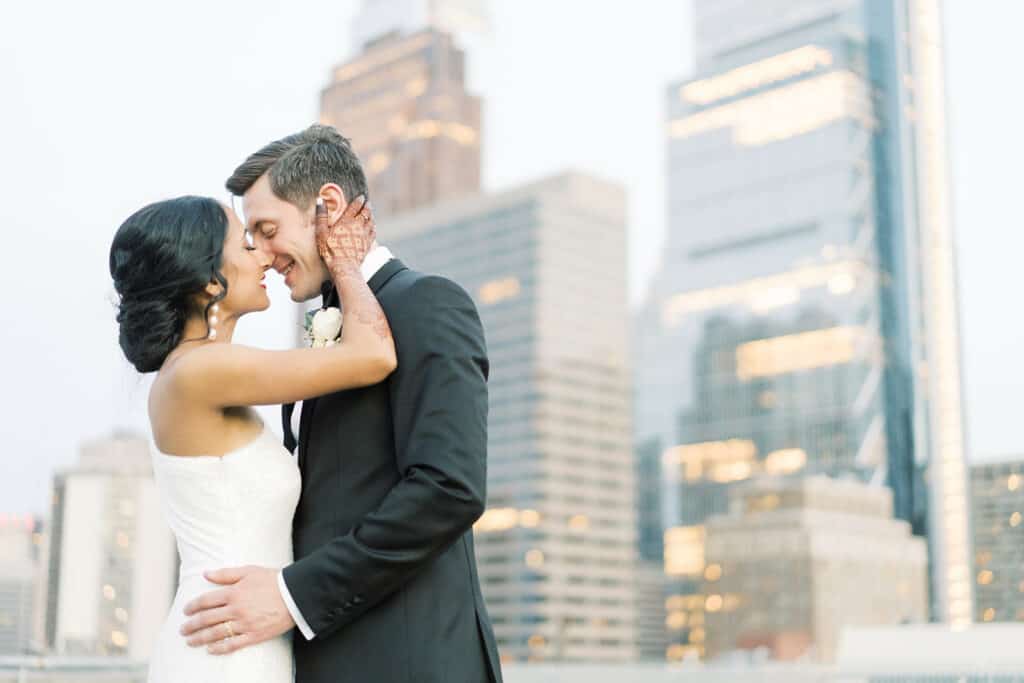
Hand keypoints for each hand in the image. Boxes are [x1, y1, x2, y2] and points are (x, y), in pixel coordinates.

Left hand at [180, 566, 294, 654]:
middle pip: (206, 619)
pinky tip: (210, 649)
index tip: (185, 611)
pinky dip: (219, 648)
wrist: (295, 594)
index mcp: (234, 593)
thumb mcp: (249, 571)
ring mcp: (244, 624)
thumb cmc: (274, 580)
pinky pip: (233, 644)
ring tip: (190, 641)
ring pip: (216, 633)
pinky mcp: (254, 635)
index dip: (192, 606)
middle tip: (183, 629)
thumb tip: (206, 573)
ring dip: (200, 638)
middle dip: (191, 625)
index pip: (206, 601)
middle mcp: (236, 609)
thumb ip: (226, 574)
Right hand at [314, 194, 375, 268]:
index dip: (359, 200)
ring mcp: (364, 235)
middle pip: (366, 212)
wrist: (344, 266)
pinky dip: (374, 227)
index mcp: (347, 221)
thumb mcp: (321, 232)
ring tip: (370, 212)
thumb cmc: (330, 249)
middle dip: (367, 206)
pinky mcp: (368, 244)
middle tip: (368, 202)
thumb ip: (321, 216)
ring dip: (371, 215)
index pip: (355, 206)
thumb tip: (319, 200)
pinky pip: (373, 232)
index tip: (361, 197)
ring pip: (371, 221)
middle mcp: (358, 226)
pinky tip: (373, 227)